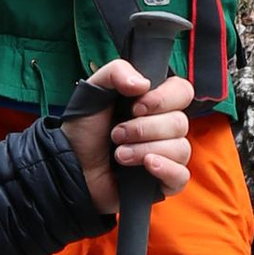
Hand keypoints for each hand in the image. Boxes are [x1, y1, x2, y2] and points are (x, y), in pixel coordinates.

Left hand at [64, 61, 193, 215]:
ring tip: (119, 155)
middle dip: (143, 129)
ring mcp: (167, 156)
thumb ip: (116, 72)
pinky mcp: (163, 182)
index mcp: (155, 104)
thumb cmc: (84, 131)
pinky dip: (166, 168)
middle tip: (116, 134)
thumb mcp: (94, 91)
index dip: (164, 99)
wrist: (70, 166)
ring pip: (180, 148)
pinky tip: (147, 165)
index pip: (182, 92)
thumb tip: (143, 83)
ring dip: (144, 149)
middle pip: (180, 122)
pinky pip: (181, 175)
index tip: (136, 106)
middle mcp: (165, 129)